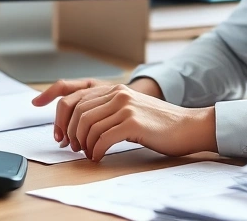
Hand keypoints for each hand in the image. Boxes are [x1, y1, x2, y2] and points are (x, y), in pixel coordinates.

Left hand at [32, 78, 164, 144]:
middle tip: (73, 148)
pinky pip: (103, 138)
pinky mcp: (133, 123)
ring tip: (88, 153)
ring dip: (83, 144)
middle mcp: (118, 94)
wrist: (188, 126)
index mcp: (115, 90)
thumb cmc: (159, 124)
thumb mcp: (131, 109)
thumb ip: (109, 110)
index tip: (58, 135)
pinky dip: (96, 150)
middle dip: (70, 133)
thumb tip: (80, 126)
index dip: (60, 117)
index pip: (74, 97)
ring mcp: (126, 107)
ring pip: (88, 125)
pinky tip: (99, 157)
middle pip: (77, 112)